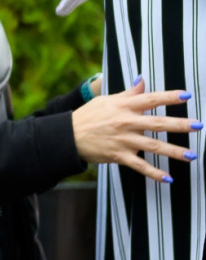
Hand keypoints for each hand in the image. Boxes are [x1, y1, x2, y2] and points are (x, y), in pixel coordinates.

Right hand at [72, 76, 201, 181]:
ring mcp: (123, 140)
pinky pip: (140, 166)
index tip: (187, 95)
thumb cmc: (88, 115)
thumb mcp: (106, 100)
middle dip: (180, 125)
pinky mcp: (119, 155)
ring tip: (191, 155)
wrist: (68, 135)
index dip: (169, 97)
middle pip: (157, 123)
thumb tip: (142, 81)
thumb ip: (128, 93)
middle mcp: (125, 122)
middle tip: (198, 125)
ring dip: (174, 151)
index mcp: (123, 106)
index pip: (150, 99)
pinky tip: (168, 178)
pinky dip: (154, 173)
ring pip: (153, 146)